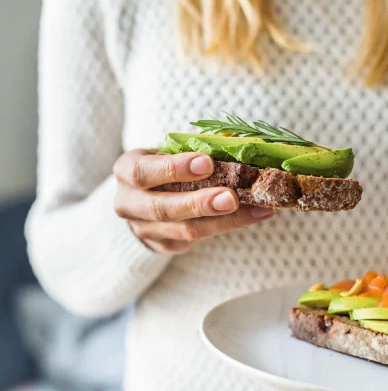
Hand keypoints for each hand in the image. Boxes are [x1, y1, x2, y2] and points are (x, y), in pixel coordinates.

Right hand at [113, 149, 274, 253]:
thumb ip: (195, 148)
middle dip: (199, 203)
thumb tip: (238, 144)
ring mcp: (144, 229)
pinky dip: (229, 226)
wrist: (144, 198)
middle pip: (162, 208)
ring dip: (224, 221)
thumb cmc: (164, 167)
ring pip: (185, 230)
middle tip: (231, 197)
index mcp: (126, 170)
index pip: (143, 171)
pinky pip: (199, 240)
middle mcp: (129, 203)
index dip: (173, 169)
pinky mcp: (164, 246)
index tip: (207, 163)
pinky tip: (255, 215)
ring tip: (257, 209)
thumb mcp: (170, 151)